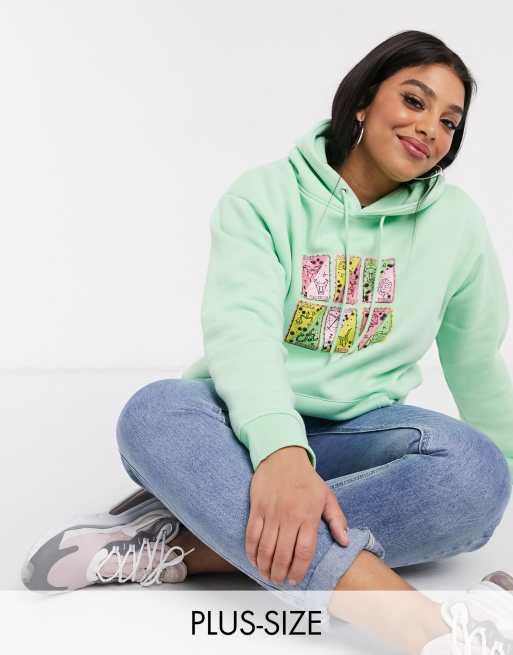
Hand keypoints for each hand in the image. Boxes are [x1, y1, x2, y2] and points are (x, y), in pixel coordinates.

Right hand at [245, 445, 349, 585]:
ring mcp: (271, 513)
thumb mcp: (327, 496)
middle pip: (283, 554)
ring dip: (265, 566)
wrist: (282, 456)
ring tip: (267, 574)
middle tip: (280, 580)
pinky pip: (252, 535)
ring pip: (266, 548)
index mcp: (308, 516)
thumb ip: (337, 520)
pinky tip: (254, 560)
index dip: (299, 570)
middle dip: (280, 573)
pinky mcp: (257, 508)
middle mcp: (289, 516)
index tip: (295, 579)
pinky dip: (251, 551)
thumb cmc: (306, 478)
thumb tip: (345, 542)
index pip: (304, 552)